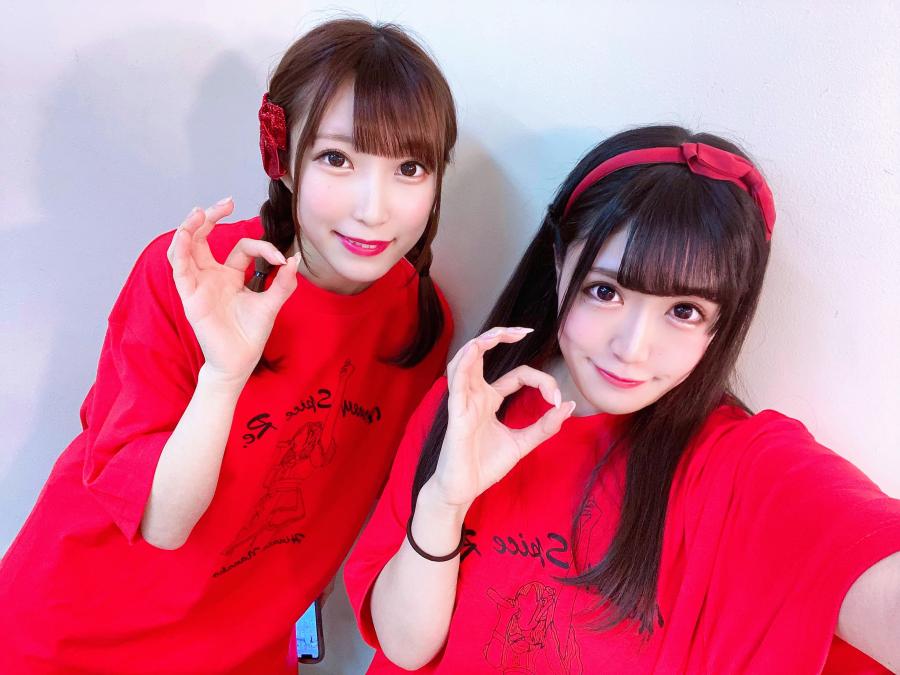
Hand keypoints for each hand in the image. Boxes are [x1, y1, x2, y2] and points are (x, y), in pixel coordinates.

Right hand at [166, 198, 298, 384]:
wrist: (239, 361)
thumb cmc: (251, 335)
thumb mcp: (272, 304)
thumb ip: (284, 283)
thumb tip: (295, 259)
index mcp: (230, 275)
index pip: (241, 248)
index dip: (261, 247)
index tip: (279, 258)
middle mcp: (211, 276)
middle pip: (202, 238)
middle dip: (210, 217)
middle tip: (225, 202)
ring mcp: (199, 285)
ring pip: (185, 248)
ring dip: (189, 228)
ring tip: (199, 213)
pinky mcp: (190, 296)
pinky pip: (180, 269)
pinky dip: (180, 250)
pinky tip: (185, 234)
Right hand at [428, 327, 575, 509]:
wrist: (462, 490)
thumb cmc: (484, 466)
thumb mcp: (522, 443)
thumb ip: (544, 426)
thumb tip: (569, 406)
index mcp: (489, 399)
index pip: (518, 375)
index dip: (541, 381)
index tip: (557, 400)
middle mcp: (475, 395)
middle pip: (484, 354)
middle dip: (501, 336)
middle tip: (523, 330)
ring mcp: (463, 402)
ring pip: (465, 360)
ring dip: (481, 342)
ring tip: (501, 333)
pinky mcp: (455, 414)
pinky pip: (457, 382)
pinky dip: (465, 362)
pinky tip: (476, 348)